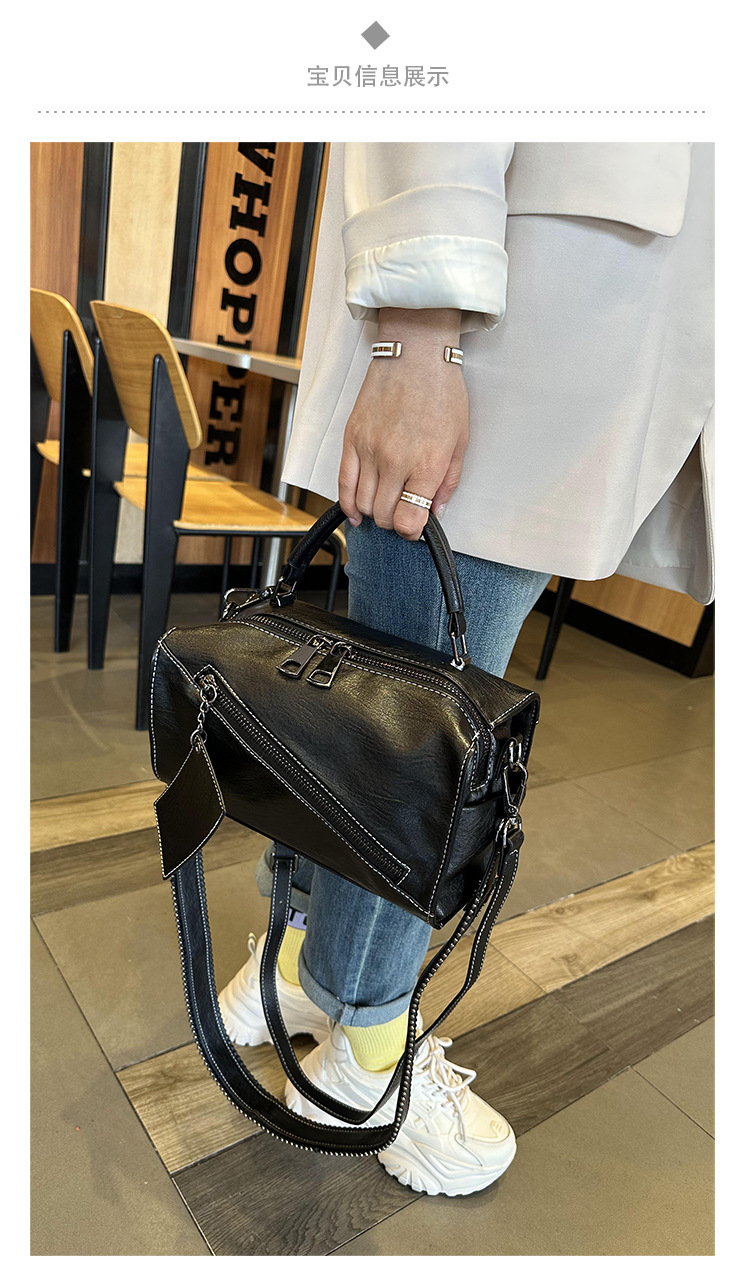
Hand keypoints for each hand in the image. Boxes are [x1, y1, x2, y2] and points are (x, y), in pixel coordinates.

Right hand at [338, 308, 468, 539]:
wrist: (414, 354)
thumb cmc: (441, 392)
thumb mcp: (460, 440)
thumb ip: (449, 481)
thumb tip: (436, 512)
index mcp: (427, 464)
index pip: (410, 520)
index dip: (412, 532)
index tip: (415, 528)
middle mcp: (396, 462)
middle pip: (385, 516)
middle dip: (394, 522)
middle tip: (402, 514)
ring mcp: (370, 451)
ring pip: (363, 504)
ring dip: (374, 513)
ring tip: (384, 506)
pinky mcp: (352, 439)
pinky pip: (343, 484)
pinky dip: (348, 504)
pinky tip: (356, 512)